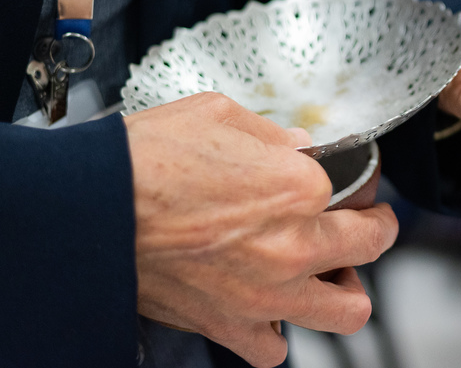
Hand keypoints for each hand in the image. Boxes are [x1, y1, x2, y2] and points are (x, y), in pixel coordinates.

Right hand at [125, 93, 398, 367]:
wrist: (88, 209)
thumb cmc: (146, 158)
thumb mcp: (220, 115)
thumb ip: (272, 134)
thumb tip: (297, 145)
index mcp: (300, 187)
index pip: (362, 189)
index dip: (358, 182)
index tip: (351, 183)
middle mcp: (294, 245)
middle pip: (371, 248)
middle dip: (372, 233)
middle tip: (359, 226)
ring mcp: (265, 294)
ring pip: (346, 312)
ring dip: (342, 291)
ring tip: (324, 273)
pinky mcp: (227, 326)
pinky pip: (275, 350)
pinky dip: (278, 333)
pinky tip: (268, 308)